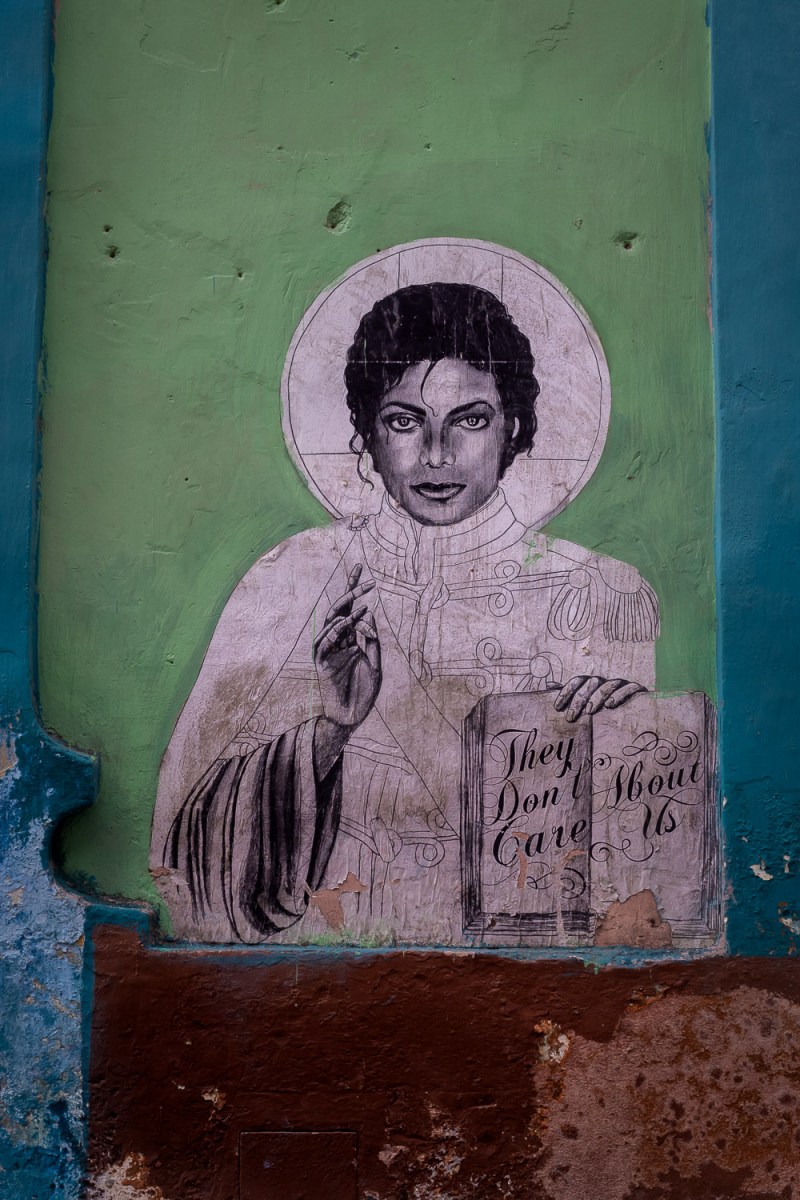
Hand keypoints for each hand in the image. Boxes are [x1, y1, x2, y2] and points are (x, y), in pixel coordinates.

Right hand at [314, 564, 380, 729]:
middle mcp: (338, 642)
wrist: (353, 716)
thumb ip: (371, 640)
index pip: (351, 610)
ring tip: (360, 603)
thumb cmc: (364, 692)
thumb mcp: (375, 663)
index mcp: (350, 639)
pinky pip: (324, 644)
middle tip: (361, 574)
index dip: (356, 592)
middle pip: (340, 610)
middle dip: (350, 591)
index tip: (367, 576)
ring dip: (345, 612)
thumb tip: (367, 612)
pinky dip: (333, 632)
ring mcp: (329, 651)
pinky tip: (344, 624)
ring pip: (331, 624)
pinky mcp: (322, 664)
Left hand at [553, 676, 645, 722]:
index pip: (577, 681)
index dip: (566, 692)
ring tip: (590, 712)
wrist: (638, 711)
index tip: (557, 708)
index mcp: (592, 683)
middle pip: (590, 684)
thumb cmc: (606, 708)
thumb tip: (549, 685)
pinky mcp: (637, 689)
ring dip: (597, 697)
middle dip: (579, 700)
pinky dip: (619, 695)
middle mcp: (605, 681)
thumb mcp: (587, 702)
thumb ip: (571, 694)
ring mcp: (621, 684)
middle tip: (571, 717)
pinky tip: (611, 706)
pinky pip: (629, 688)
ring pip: (607, 685)